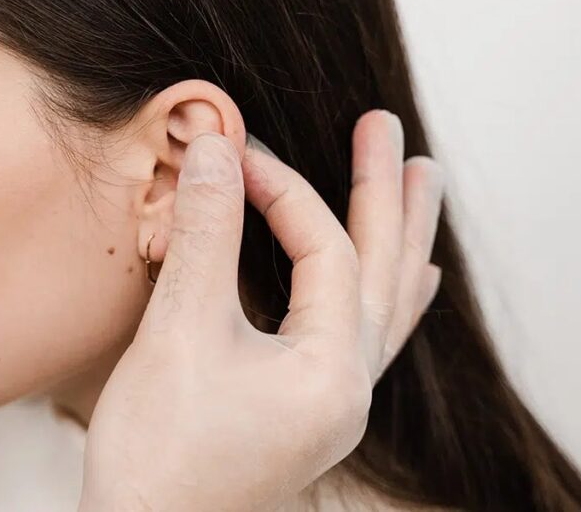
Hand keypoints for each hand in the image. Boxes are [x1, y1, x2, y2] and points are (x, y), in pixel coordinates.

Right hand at [79, 111, 444, 510]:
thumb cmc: (157, 453)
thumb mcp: (179, 332)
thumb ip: (207, 235)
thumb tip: (218, 148)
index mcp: (330, 372)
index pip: (326, 252)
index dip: (283, 190)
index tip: (234, 155)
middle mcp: (349, 390)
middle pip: (383, 271)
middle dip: (384, 194)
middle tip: (386, 126)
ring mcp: (335, 406)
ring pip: (386, 305)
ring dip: (401, 238)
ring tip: (423, 181)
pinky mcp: (309, 413)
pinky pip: (369, 341)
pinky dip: (389, 296)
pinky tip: (413, 280)